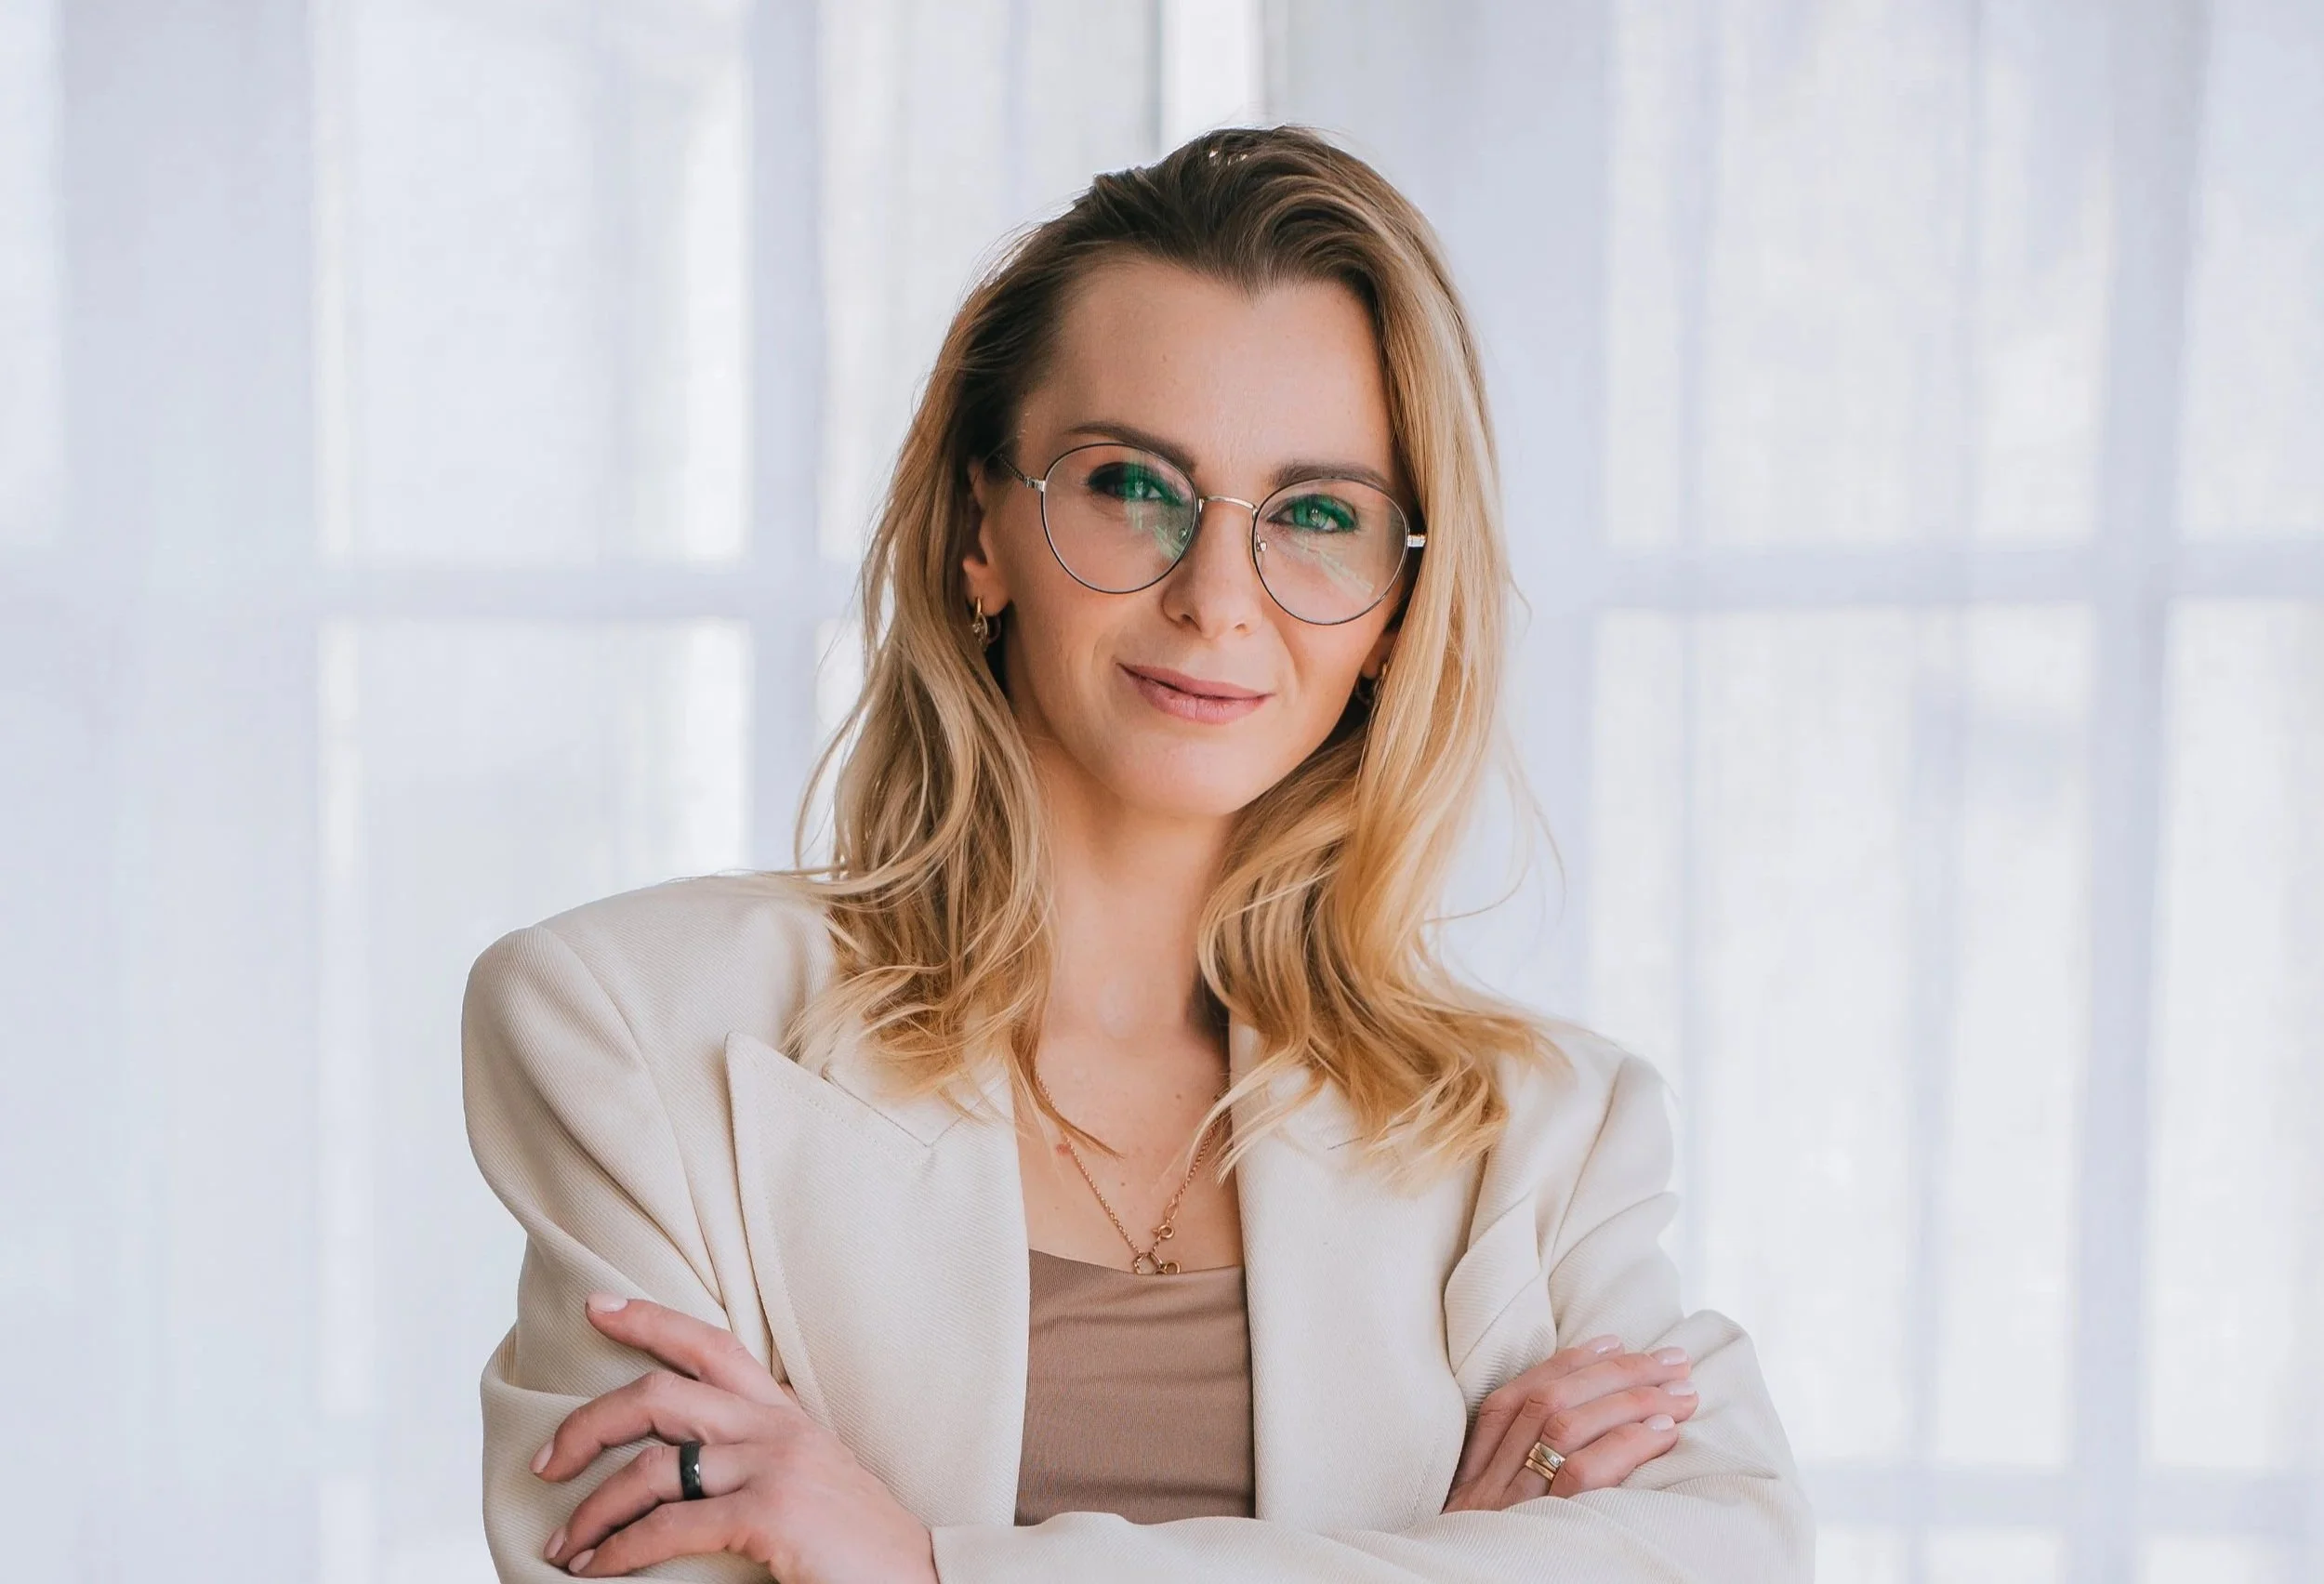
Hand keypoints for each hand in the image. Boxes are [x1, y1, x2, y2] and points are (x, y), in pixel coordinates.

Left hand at [534, 1291, 937, 1582]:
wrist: (916, 1579)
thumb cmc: (854, 1545)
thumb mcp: (807, 1479)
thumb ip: (754, 1459)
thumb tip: (678, 1470)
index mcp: (784, 1413)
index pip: (710, 1344)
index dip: (649, 1319)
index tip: (596, 1306)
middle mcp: (776, 1427)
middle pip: (661, 1395)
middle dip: (590, 1425)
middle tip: (549, 1461)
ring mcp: (775, 1465)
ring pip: (653, 1466)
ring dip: (594, 1509)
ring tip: (564, 1544)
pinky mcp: (772, 1512)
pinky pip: (670, 1525)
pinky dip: (621, 1548)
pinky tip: (598, 1567)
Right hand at [1441, 1333, 1698, 1511]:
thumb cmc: (1485, 1571)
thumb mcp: (1485, 1530)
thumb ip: (1513, 1486)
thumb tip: (1585, 1437)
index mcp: (1469, 1480)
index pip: (1513, 1399)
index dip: (1566, 1364)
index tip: (1614, 1339)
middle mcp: (1483, 1489)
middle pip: (1547, 1404)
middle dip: (1615, 1372)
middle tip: (1672, 1359)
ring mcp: (1508, 1512)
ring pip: (1566, 1430)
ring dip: (1630, 1399)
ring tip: (1680, 1391)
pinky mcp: (1539, 1534)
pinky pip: (1583, 1477)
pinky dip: (1624, 1444)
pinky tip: (1662, 1433)